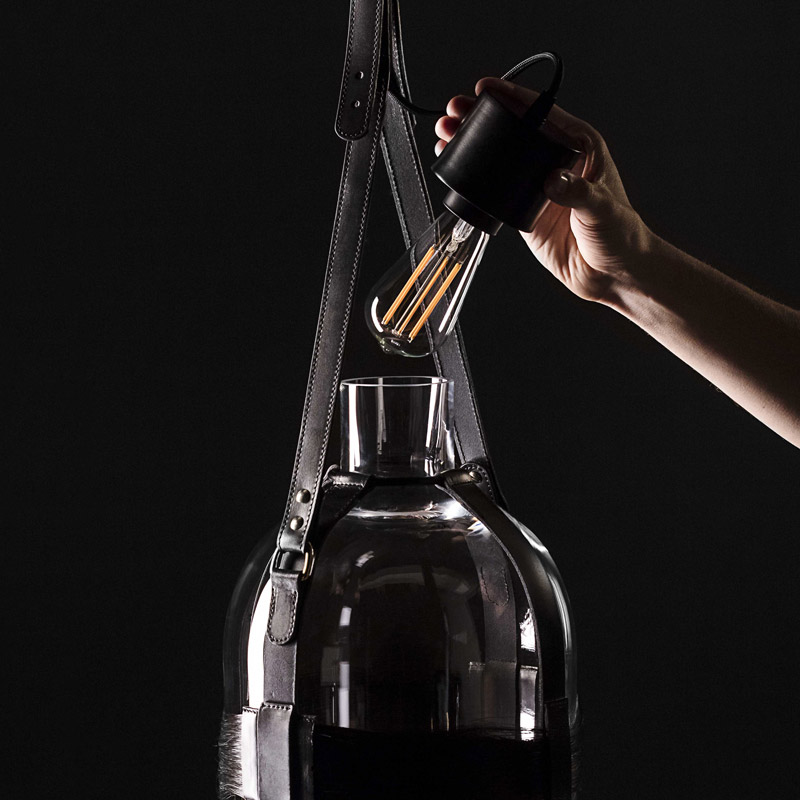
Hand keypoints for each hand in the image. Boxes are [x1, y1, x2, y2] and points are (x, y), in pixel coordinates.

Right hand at [435, 77, 650, 303]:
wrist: (610, 273)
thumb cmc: (619, 234)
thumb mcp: (601, 207)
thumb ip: (577, 192)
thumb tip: (551, 180)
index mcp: (579, 146)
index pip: (541, 112)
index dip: (512, 98)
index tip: (487, 89)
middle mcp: (555, 160)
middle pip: (512, 130)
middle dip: (481, 116)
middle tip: (456, 110)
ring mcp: (536, 184)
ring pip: (498, 156)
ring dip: (471, 144)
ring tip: (446, 133)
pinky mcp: (522, 209)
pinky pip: (494, 188)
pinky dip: (473, 177)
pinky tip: (456, 168)